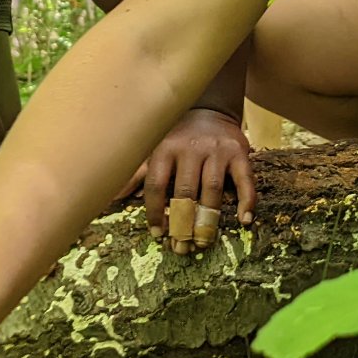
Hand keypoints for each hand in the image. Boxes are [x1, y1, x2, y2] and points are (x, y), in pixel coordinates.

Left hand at [134, 106, 254, 253]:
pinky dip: (246, 199)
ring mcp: (216, 150)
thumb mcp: (155, 150)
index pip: (156, 184)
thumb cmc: (177, 138)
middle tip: (181, 247)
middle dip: (182, 222)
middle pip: (184, 191)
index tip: (157, 234)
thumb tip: (110, 198)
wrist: (210, 110)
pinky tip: (244, 219)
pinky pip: (244, 179)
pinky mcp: (239, 153)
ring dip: (208, 219)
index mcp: (165, 149)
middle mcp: (190, 148)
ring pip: (211, 189)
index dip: (154, 211)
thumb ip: (137, 174)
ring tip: (203, 241)